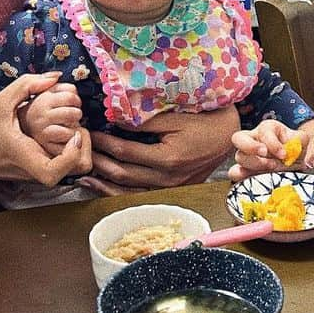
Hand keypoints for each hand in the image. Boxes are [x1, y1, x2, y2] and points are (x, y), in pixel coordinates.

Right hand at [0, 73, 92, 215]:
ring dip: (76, 152)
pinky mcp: (35, 172)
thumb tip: (55, 76)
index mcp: (23, 154)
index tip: (74, 136)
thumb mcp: (0, 101)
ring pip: (67, 171)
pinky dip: (66, 152)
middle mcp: (31, 169)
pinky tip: (63, 135)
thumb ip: (28, 85)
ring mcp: (34, 173)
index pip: (52, 173)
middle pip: (68, 173)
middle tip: (79, 131)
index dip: (70, 157)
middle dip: (81, 153)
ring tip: (73, 130)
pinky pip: (58, 165)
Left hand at [79, 106, 238, 194]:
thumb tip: (117, 118)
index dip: (105, 143)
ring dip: (105, 183)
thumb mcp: (176, 117)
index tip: (92, 133)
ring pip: (129, 191)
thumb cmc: (206, 122)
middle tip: (82, 151)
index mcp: (167, 158)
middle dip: (99, 162)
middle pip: (123, 174)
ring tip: (85, 175)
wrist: (230, 138)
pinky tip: (108, 186)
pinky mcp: (173, 190)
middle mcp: (167, 178)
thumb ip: (146, 120)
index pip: (126, 152)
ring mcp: (171, 187)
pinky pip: (142, 195)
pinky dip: (121, 192)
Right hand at [228, 119, 313, 181]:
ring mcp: (247, 155)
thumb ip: (301, 142)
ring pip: (238, 156)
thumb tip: (302, 151)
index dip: (273, 143)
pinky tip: (249, 179)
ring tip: (270, 170)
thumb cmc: (297, 150)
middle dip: (251, 147)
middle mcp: (253, 139)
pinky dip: (239, 176)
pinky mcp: (245, 171)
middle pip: (239, 138)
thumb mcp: (302, 141)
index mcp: (268, 129)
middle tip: (266, 155)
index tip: (284, 154)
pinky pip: (234, 172)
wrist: (297, 165)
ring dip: (253, 164)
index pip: (264, 131)